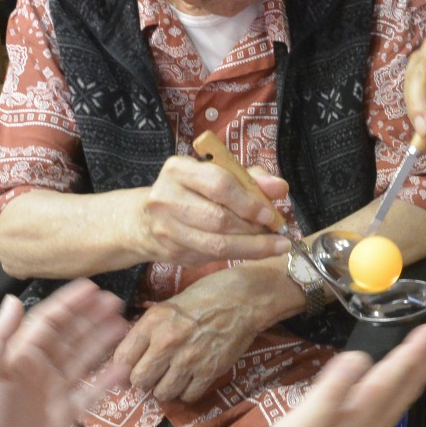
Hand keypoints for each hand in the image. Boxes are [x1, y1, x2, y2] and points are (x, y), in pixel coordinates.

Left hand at [0, 280, 129, 426]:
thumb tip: (12, 300)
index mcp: (14, 357)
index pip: (46, 322)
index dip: (68, 304)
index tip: (90, 288)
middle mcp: (34, 371)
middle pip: (68, 337)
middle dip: (90, 317)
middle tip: (115, 301)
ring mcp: (50, 394)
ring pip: (81, 360)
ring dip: (101, 341)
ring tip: (123, 324)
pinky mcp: (61, 418)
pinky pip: (89, 394)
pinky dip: (106, 381)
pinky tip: (122, 368)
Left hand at [114, 265, 284, 401]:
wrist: (245, 298)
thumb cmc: (206, 295)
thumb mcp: (169, 305)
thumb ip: (149, 330)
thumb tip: (131, 354)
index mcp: (154, 322)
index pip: (122, 359)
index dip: (122, 368)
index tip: (129, 370)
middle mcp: (167, 342)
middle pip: (139, 381)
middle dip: (144, 380)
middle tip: (154, 374)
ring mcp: (189, 359)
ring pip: (162, 393)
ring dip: (166, 388)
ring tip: (174, 377)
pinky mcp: (209, 371)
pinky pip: (188, 396)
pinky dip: (188, 391)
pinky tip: (192, 378)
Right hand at [136, 156, 290, 265]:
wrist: (145, 220)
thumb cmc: (192, 191)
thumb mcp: (217, 174)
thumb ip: (250, 178)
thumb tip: (280, 187)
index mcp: (179, 169)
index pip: (219, 184)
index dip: (248, 201)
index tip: (269, 213)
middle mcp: (166, 197)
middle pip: (218, 218)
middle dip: (253, 228)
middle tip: (274, 232)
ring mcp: (166, 228)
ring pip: (216, 244)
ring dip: (251, 247)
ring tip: (271, 245)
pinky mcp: (170, 252)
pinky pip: (212, 257)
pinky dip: (238, 255)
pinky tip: (253, 251)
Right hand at [245, 324, 425, 426]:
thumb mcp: (302, 422)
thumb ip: (331, 389)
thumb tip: (356, 359)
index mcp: (357, 415)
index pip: (391, 376)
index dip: (412, 351)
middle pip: (402, 389)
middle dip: (422, 361)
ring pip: (399, 403)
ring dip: (416, 379)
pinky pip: (389, 414)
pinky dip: (401, 397)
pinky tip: (398, 396)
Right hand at [403, 29, 425, 134]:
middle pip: (419, 73)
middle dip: (421, 104)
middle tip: (425, 131)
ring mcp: (419, 59)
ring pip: (410, 85)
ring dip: (416, 113)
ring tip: (424, 137)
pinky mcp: (412, 75)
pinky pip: (409, 95)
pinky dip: (415, 116)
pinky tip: (423, 134)